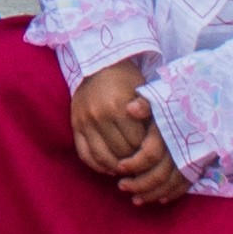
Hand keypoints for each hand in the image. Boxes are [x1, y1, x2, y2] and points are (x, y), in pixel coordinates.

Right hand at [67, 61, 179, 204]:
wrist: (98, 66)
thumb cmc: (127, 80)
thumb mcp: (143, 91)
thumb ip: (150, 114)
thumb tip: (156, 142)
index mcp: (118, 107)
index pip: (136, 143)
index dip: (147, 150)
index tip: (152, 150)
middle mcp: (99, 115)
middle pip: (121, 152)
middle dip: (134, 160)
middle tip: (142, 160)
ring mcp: (85, 122)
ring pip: (102, 158)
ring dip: (116, 166)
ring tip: (127, 167)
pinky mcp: (75, 126)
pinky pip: (85, 155)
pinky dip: (98, 165)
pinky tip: (109, 167)